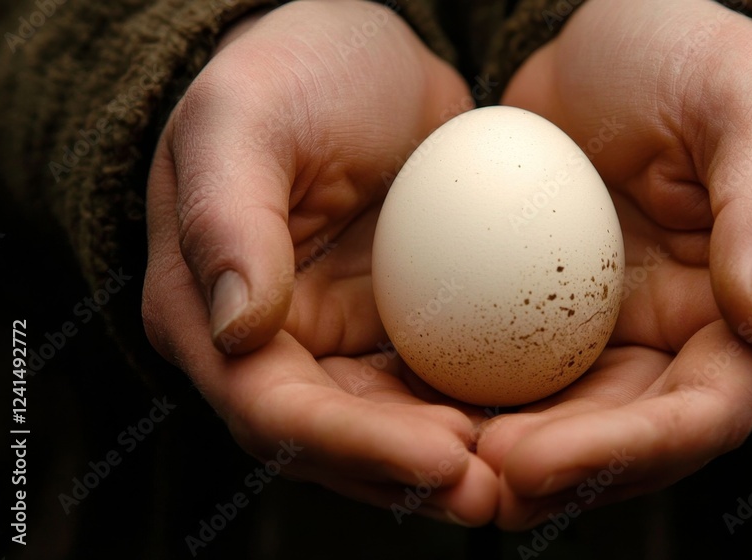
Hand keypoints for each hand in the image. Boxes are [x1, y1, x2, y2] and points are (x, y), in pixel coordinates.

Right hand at [142, 0, 496, 524]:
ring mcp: (341, 343)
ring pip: (394, 428)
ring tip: (526, 478)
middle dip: (410, 478)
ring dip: (454, 463)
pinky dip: (484, 410)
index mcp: (208, 317)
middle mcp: (274, 349)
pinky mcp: (404, 326)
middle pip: (337, 443)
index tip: (441, 457)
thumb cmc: (288, 73)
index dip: (355, 445)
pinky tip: (542, 422)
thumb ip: (227, 220)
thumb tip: (239, 331)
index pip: (274, 410)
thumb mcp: (243, 119)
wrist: (360, 59)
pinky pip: (442, 381)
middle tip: (494, 492)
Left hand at [481, 0, 751, 528]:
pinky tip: (420, 411)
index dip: (627, 451)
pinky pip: (516, 369)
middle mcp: (690, 342)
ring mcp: (619, 332)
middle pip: (631, 440)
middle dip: (560, 474)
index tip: (535, 461)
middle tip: (474, 482)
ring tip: (440, 468)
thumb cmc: (696, 55)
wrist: (618, 33)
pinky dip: (478, 398)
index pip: (706, 411)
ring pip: (571, 422)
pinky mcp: (553, 313)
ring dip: (512, 456)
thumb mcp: (749, 104)